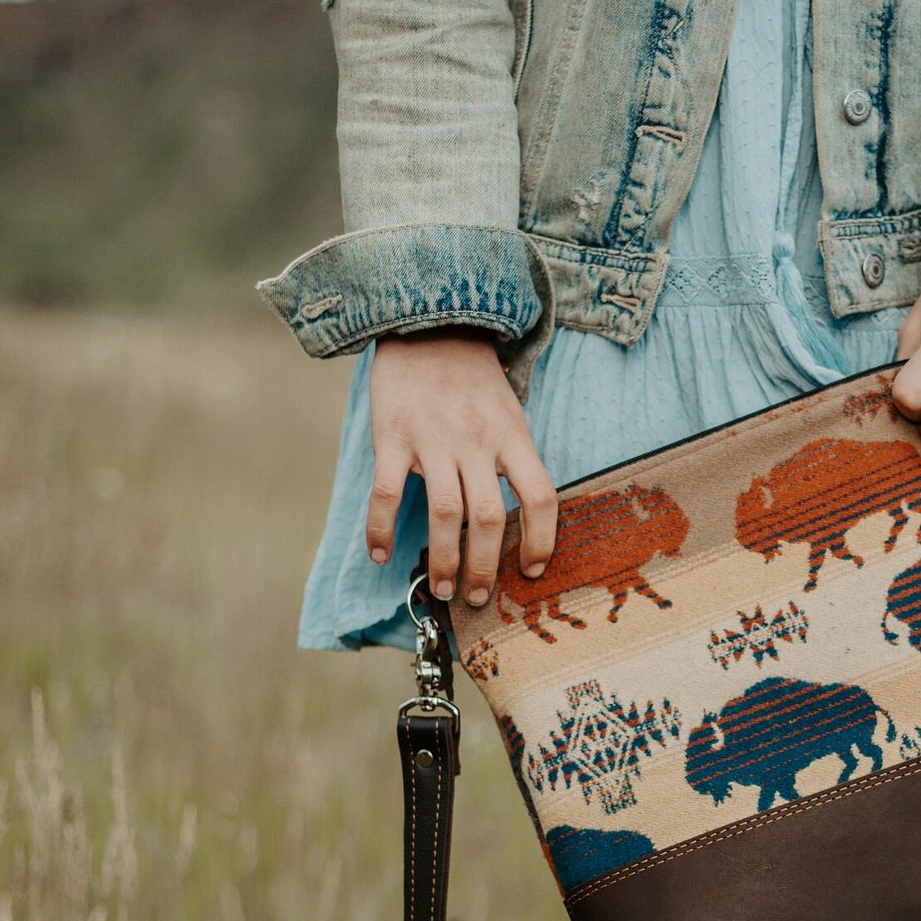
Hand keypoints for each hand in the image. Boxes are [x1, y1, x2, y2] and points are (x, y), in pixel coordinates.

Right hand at [365, 328, 556, 606]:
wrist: (427, 322)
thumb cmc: (471, 377)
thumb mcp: (509, 411)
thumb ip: (512, 458)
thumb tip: (519, 519)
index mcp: (513, 436)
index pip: (540, 497)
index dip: (541, 540)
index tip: (529, 570)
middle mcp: (477, 441)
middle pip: (490, 518)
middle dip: (483, 567)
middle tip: (475, 598)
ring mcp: (433, 440)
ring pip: (445, 514)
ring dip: (443, 559)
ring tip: (440, 588)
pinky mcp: (392, 436)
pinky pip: (387, 494)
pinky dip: (381, 530)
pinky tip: (380, 555)